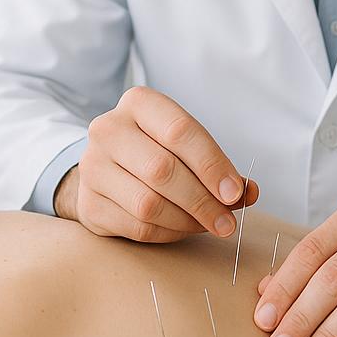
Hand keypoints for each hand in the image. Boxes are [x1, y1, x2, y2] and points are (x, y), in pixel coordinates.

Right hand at [58, 86, 258, 241]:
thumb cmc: (157, 151)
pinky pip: (137, 227)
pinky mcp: (88, 203)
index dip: (212, 164)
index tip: (235, 192)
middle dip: (202, 201)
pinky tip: (181, 228)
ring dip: (186, 221)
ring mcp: (92, 167)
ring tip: (207, 225)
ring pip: (148, 203)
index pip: (180, 131)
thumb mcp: (187, 146)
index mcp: (138, 103)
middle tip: (227, 222)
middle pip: (162, 170)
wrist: (107, 168)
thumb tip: (248, 192)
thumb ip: (219, 167)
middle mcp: (108, 129)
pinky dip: (168, 233)